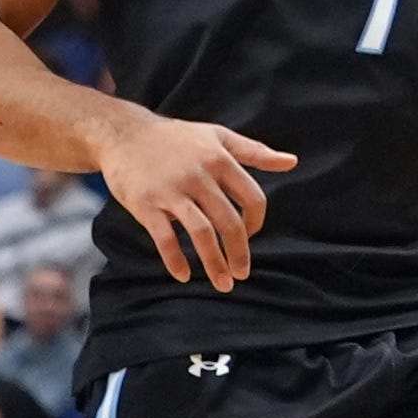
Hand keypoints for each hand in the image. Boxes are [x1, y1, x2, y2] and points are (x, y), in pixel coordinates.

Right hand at [100, 108, 297, 291]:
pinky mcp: (146, 204)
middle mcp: (199, 176)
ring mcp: (172, 191)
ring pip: (201, 233)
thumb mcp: (218, 137)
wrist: (124, 134)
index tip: (251, 236)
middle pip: (229, 221)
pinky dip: (175, 259)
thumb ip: (255, 152)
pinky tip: (184, 276)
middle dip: (239, 252)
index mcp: (221, 160)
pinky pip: (165, 237)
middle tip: (243, 274)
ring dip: (214, 263)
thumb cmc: (177, 138)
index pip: (252, 197)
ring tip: (223, 283)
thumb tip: (292, 162)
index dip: (257, 221)